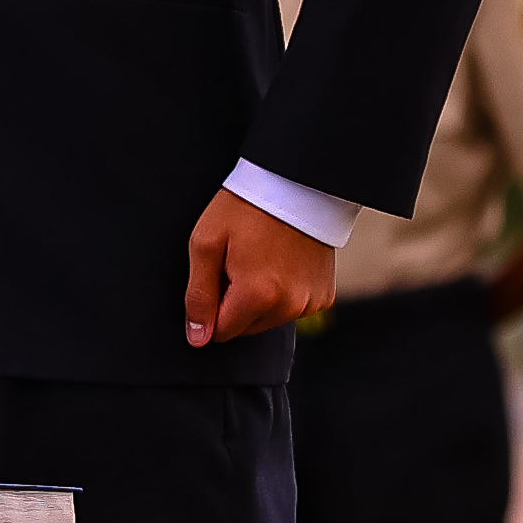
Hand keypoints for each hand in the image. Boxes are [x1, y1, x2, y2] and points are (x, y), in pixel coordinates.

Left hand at [183, 188, 336, 348]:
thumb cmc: (245, 207)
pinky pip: (292, 308)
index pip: (221, 331)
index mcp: (257, 296)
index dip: (212, 305)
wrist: (296, 182)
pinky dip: (283, 292)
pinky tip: (282, 262)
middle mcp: (288, 306)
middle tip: (239, 261)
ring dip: (259, 299)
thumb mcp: (207, 244)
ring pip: (268, 320)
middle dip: (235, 302)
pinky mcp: (324, 296)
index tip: (218, 272)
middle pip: (245, 328)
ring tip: (261, 257)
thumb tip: (197, 339)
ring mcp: (310, 303)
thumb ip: (198, 296)